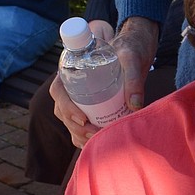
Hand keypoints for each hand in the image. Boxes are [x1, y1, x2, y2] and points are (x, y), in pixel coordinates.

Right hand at [50, 15, 159, 147]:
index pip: (58, 90)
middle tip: (96, 133)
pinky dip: (85, 138)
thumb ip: (134, 78)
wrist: (133, 50)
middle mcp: (71, 86)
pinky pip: (79, 127)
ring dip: (80, 135)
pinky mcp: (87, 108)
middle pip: (62, 110)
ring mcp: (77, 99)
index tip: (83, 118)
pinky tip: (97, 145)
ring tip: (99, 140)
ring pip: (69, 122)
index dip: (66, 106)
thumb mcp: (132, 59)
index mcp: (72, 69)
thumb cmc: (129, 50)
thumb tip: (135, 105)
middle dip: (76, 127)